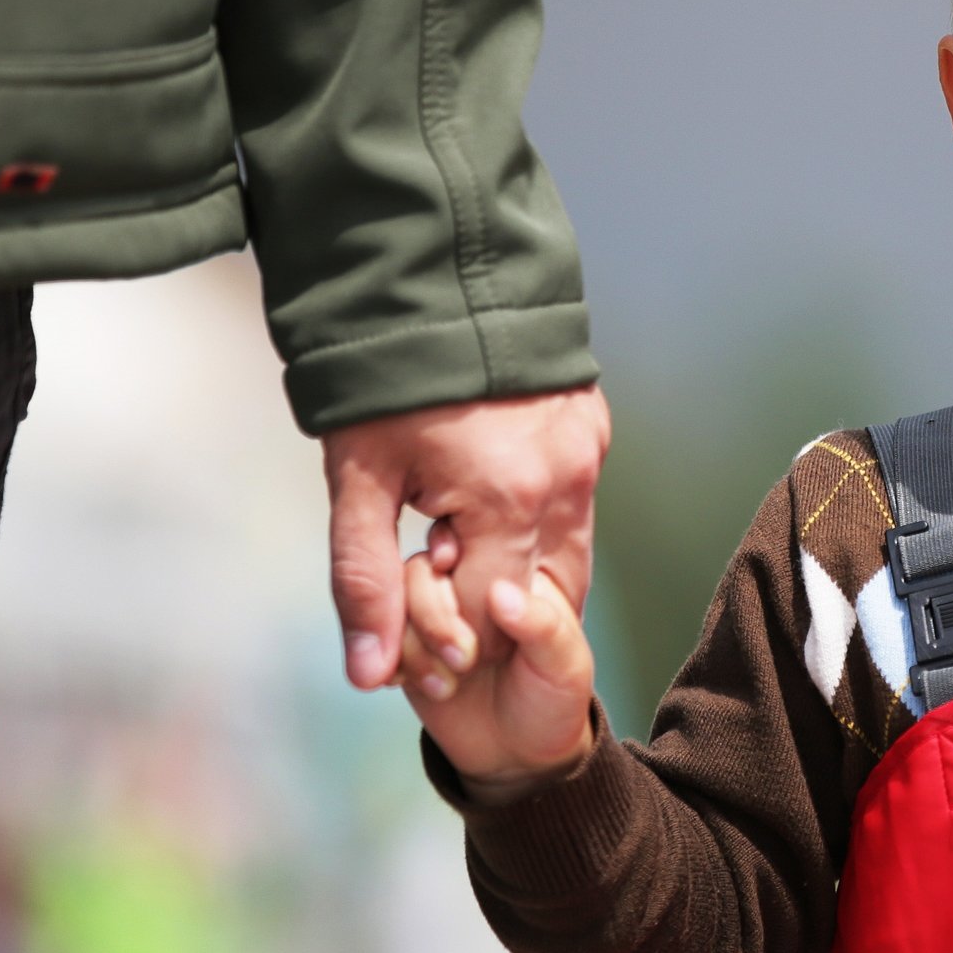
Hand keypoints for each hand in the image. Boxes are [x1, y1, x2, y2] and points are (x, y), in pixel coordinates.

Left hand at [320, 384, 609, 689]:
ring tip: (455, 518)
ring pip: (564, 550)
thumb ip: (365, 582)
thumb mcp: (358, 482)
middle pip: (539, 594)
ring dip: (512, 557)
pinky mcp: (594, 428)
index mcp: (510, 501)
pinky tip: (485, 480)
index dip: (443, 624)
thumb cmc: (383, 384)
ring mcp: (587, 452)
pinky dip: (535, 513)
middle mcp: (566, 482)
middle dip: (482, 598)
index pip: (492, 621)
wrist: (433, 273)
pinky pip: (573, 500)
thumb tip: (369, 678)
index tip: (408, 585)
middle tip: (430, 553)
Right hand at [402, 554, 597, 805]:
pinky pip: (378, 641)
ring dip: (412, 645)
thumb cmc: (552, 700)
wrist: (519, 754)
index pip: (469, 544)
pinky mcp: (407, 649)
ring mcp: (431, 618)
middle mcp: (465, 588)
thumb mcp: (565, 665)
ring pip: (392, 604)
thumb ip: (542, 627)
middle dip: (432, 614)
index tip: (449, 568)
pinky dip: (387, 662)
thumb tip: (502, 593)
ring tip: (447, 686)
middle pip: (421, 570)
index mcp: (509, 575)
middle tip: (465, 660)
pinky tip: (407, 684)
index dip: (451, 557)